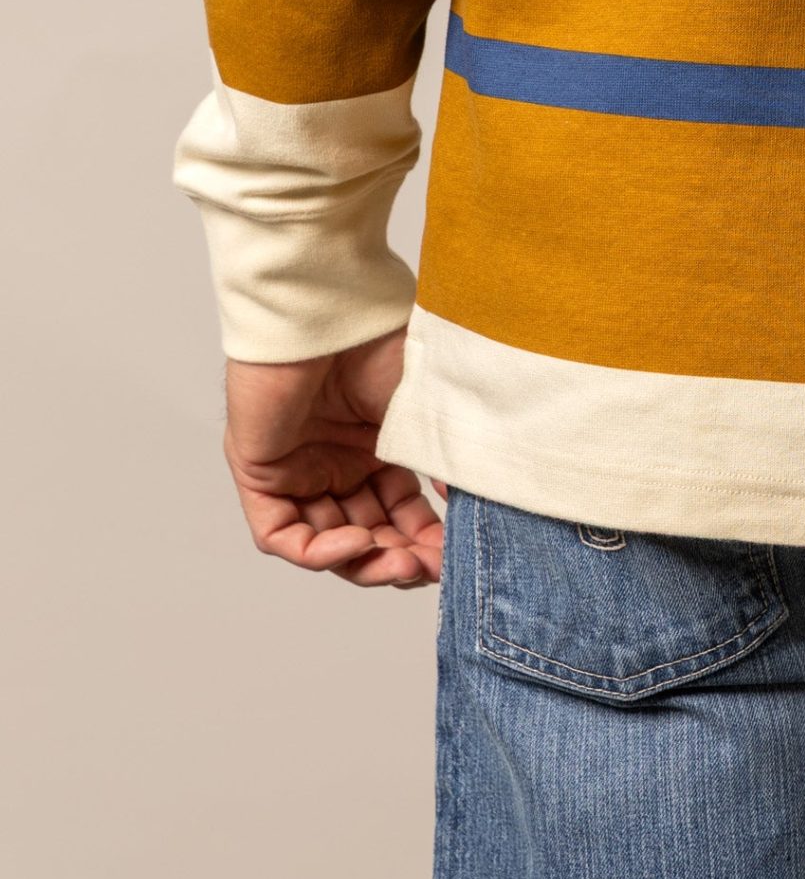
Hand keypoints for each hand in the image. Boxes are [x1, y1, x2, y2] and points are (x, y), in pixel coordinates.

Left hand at [224, 328, 441, 587]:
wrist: (328, 309)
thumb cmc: (378, 341)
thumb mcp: (422, 412)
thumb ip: (442, 463)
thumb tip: (471, 510)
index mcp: (374, 445)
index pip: (398, 512)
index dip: (424, 540)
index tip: (453, 557)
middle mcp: (334, 461)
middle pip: (365, 533)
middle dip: (398, 558)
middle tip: (429, 569)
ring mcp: (295, 469)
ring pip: (325, 543)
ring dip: (364, 561)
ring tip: (400, 563)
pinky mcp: (259, 472)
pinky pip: (282, 534)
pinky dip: (319, 552)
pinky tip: (359, 542)